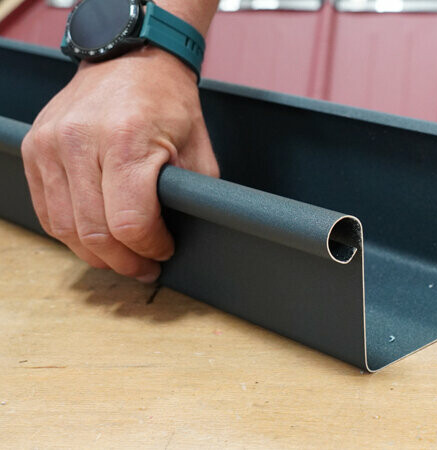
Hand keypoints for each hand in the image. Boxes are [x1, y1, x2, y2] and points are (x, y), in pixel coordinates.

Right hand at [21, 47, 218, 282]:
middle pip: (94, 232)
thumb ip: (191, 194)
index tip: (164, 250)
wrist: (131, 61)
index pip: (130, 222)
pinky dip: (71, 232)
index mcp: (126, 140)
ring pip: (64, 228)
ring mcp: (50, 145)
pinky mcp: (34, 149)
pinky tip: (96, 237)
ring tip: (122, 257)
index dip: (150, 248)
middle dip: (124, 260)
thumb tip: (188, 235)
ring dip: (96, 254)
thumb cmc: (167, 102)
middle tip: (144, 267)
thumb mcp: (197, 148)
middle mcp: (80, 141)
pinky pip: (47, 209)